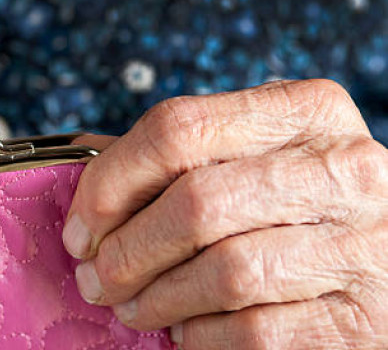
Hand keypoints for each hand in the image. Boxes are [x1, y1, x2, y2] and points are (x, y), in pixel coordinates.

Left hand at [65, 80, 387, 348]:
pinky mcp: (365, 318)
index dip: (110, 182)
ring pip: (225, 272)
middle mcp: (344, 168)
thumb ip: (177, 154)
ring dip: (157, 299)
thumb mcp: (251, 155)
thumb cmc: (297, 203)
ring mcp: (365, 243)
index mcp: (304, 111)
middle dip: (126, 251)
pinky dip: (201, 337)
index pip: (178, 128)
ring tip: (132, 308)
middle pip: (196, 203)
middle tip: (96, 278)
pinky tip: (184, 330)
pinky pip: (255, 331)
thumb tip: (82, 159)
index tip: (80, 227)